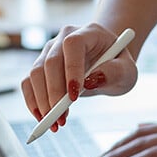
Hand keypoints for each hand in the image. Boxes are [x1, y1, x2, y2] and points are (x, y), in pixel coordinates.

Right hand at [21, 23, 137, 131]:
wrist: (108, 61)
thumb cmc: (118, 64)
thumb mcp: (127, 71)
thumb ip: (114, 72)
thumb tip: (90, 80)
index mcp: (89, 32)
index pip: (73, 45)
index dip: (71, 69)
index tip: (74, 97)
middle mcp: (64, 38)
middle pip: (50, 61)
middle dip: (54, 93)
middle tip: (62, 119)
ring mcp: (50, 51)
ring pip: (35, 73)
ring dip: (42, 101)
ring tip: (56, 123)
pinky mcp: (41, 66)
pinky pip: (28, 83)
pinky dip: (32, 102)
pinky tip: (43, 118)